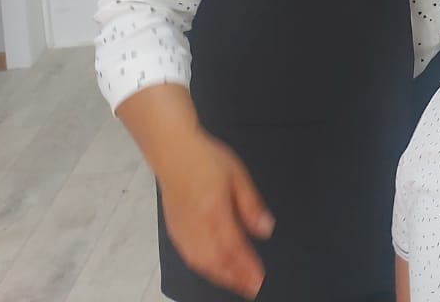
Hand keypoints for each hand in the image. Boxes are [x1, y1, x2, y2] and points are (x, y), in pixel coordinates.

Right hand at [157, 130, 271, 298]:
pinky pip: (190, 258)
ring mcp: (182, 231)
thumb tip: (265, 230)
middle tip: (252, 288)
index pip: (233, 248)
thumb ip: (251, 206)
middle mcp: (196, 226)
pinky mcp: (174, 231)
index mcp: (214, 211)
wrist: (173, 152)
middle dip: (235, 279)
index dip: (247, 268)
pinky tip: (216, 271)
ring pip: (202, 264)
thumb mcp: (239, 176)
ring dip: (221, 277)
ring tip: (238, 284)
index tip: (261, 281)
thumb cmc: (207, 160)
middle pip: (216, 262)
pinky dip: (205, 269)